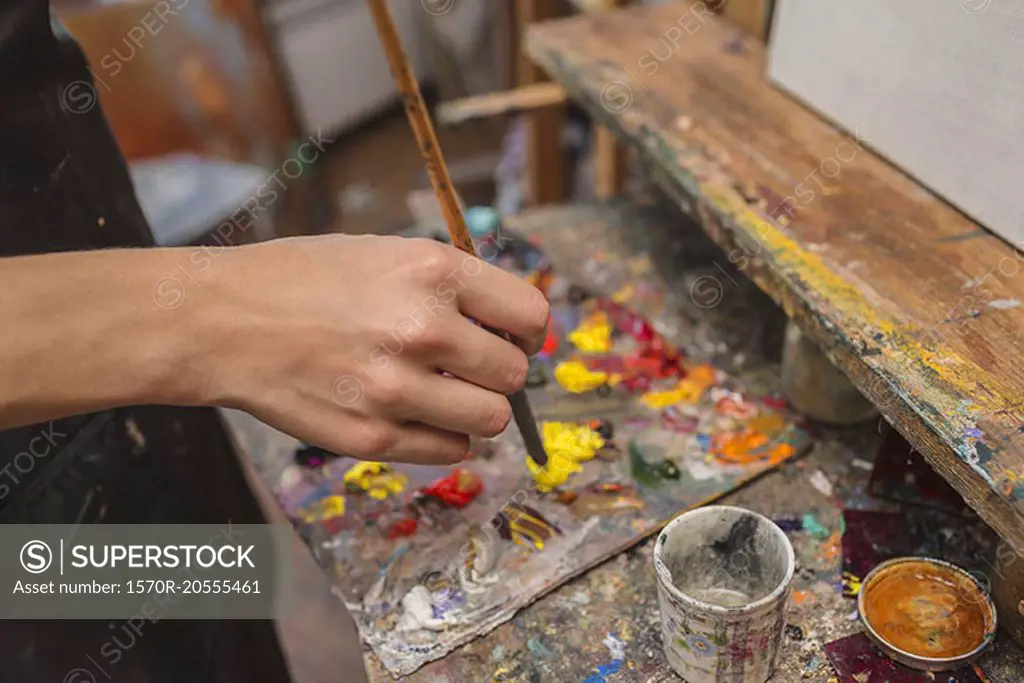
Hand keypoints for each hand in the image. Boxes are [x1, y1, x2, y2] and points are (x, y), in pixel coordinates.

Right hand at [200, 235, 548, 464]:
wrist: (222, 322)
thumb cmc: (302, 280)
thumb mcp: (384, 252)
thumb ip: (450, 285)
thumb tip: (508, 323)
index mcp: (432, 271)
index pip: (530, 315)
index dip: (528, 330)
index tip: (515, 337)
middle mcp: (422, 329)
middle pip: (514, 374)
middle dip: (499, 371)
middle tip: (470, 367)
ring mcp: (395, 388)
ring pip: (491, 419)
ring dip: (477, 409)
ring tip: (446, 394)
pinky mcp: (371, 436)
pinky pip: (450, 450)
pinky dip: (446, 437)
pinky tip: (419, 415)